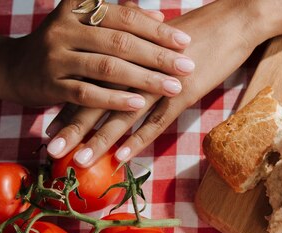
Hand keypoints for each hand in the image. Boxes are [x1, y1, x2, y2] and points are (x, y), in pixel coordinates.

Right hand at [0, 0, 194, 109]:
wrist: (12, 68)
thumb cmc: (61, 47)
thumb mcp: (85, 27)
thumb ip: (119, 21)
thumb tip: (160, 18)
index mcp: (78, 8)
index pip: (125, 16)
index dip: (157, 30)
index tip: (185, 42)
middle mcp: (65, 27)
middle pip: (120, 41)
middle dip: (158, 55)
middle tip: (187, 66)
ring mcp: (56, 56)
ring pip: (107, 67)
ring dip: (144, 78)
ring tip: (173, 86)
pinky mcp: (49, 84)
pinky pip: (87, 93)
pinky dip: (115, 99)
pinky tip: (139, 104)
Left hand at [46, 0, 262, 164]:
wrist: (232, 21)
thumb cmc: (195, 34)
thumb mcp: (157, 45)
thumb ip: (134, 62)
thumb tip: (118, 79)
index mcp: (125, 54)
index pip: (89, 85)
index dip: (68, 108)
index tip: (49, 131)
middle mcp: (135, 67)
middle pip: (96, 101)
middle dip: (72, 128)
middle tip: (50, 151)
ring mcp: (158, 80)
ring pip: (121, 114)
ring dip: (99, 140)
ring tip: (79, 161)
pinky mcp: (182, 90)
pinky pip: (156, 120)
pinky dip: (138, 139)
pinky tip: (122, 157)